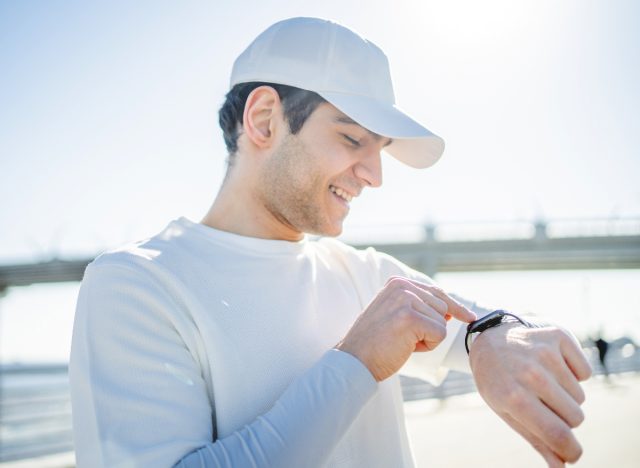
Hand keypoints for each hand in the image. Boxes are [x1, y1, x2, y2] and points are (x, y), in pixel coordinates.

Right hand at [336, 276, 475, 381]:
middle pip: (442, 307)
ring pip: (442, 322)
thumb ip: (420, 307)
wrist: (355, 360)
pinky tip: (405, 347)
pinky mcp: (410, 317)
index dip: (454, 307)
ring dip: (427, 337)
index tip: (470, 317)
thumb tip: (452, 311)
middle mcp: (402, 286)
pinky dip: (427, 346)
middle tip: (404, 338)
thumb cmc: (376, 343)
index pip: (436, 292)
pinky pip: (439, 334)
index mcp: (397, 282)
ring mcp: (405, 300)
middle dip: (430, 328)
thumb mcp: (396, 315)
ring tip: (402, 341)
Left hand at [469, 324, 591, 466]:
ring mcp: (545, 352)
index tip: (572, 453)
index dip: (571, 451)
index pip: (558, 434)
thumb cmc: (498, 381)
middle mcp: (531, 374)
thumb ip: (536, 440)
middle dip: (564, 418)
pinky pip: (586, 372)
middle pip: (575, 417)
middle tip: (543, 404)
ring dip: (566, 395)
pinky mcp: (558, 335)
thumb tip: (562, 467)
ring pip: (580, 396)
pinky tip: (552, 366)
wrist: (490, 340)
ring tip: (542, 383)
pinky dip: (574, 373)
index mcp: (514, 397)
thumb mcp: (506, 411)